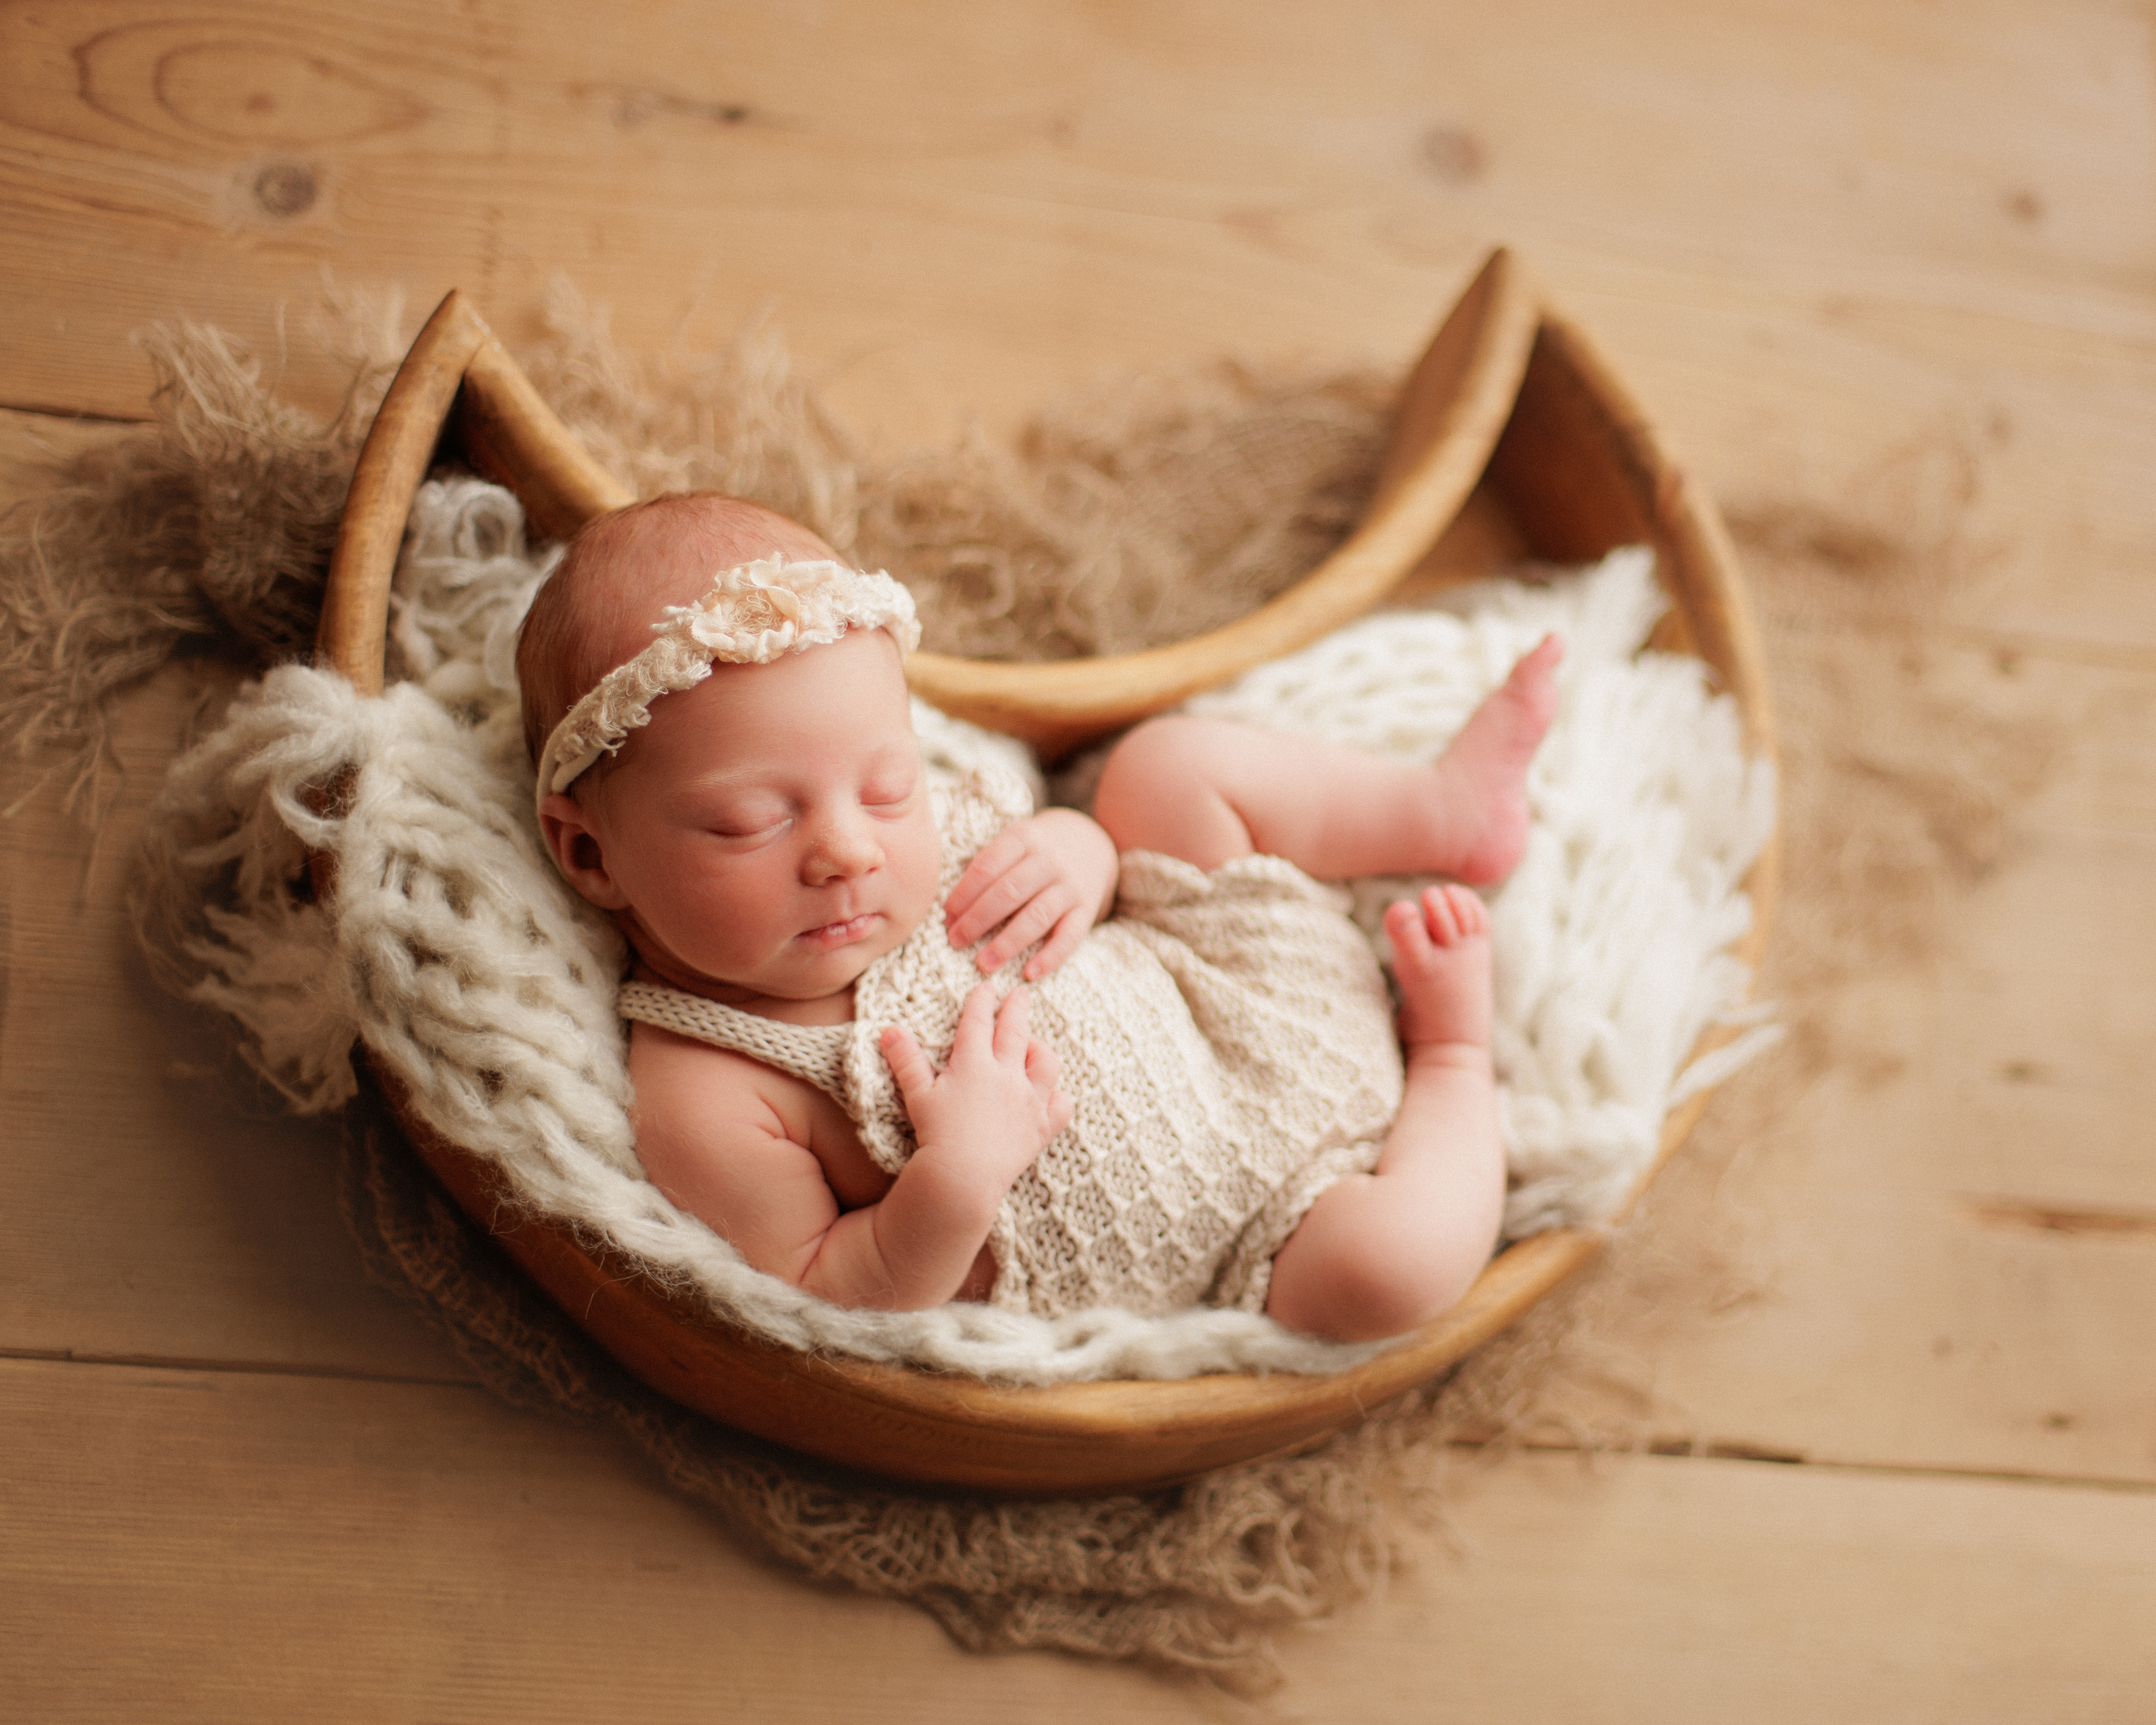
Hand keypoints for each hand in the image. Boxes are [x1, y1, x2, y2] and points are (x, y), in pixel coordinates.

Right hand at [880, 982, 1072, 1192]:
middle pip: (1016, 1031)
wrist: (963, 1178)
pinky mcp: (1041, 1127)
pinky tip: (1050, 1095)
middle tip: (1020, 993)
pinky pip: (1061, 1105)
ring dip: (1039, 1049)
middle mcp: (1007, 1076)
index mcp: (974, 1064)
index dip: (981, 1001)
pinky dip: (1057, 1097)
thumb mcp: (918, 1095)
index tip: (985, 987)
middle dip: (1016, 1008)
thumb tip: (889, 1030)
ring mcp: (1029, 1100)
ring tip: (1033, 1045)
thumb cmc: (936, 1135)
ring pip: (1045, 1063)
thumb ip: (906, 1060)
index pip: (979, 1022)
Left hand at [944, 808, 1118, 978]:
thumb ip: (987, 868)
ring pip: (1037, 917)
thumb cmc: (1035, 851)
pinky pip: (1070, 937)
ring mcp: (1070, 886)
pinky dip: (1050, 957)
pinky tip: (1029, 973)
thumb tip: (951, 912)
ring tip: (983, 964)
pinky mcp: (1087, 910)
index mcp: (1023, 839)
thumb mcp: (1013, 843)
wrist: (1090, 844)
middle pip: (1009, 892)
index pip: (987, 866)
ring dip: (1007, 943)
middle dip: (978, 920)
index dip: (964, 894)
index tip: (946, 917)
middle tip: (955, 941)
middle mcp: (1049, 861)